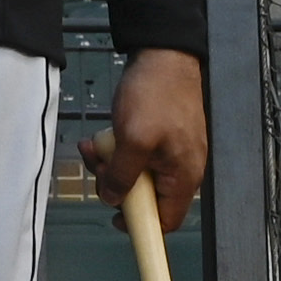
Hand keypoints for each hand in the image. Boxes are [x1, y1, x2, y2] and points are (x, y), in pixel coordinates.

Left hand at [85, 46, 207, 230]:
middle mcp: (181, 168)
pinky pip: (135, 154)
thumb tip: (114, 199)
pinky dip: (117, 148)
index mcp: (183, 176)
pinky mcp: (160, 137)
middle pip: (144, 197)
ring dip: (110, 164)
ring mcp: (170, 152)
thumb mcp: (133, 140)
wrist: (163, 54)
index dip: (141, 226)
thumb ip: (123, 176)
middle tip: (100, 167)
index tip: (117, 220)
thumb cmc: (157, 93)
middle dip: (116, 184)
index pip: (166, 221)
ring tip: (97, 146)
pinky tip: (105, 136)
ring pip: (134, 174)